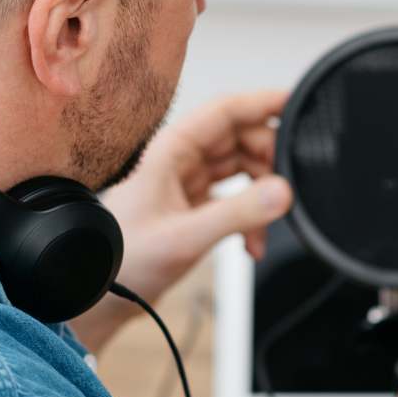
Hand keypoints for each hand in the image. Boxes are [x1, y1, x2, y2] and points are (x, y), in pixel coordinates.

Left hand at [70, 89, 290, 349]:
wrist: (98, 294)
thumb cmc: (122, 260)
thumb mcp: (186, 237)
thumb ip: (238, 214)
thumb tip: (282, 192)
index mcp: (172, 149)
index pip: (227, 111)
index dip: (265, 103)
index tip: (299, 104)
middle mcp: (182, 159)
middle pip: (242, 138)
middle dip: (271, 161)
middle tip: (288, 185)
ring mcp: (189, 182)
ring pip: (243, 168)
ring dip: (262, 194)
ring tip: (264, 227)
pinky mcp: (195, 206)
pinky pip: (236, 198)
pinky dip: (250, 218)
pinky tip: (251, 244)